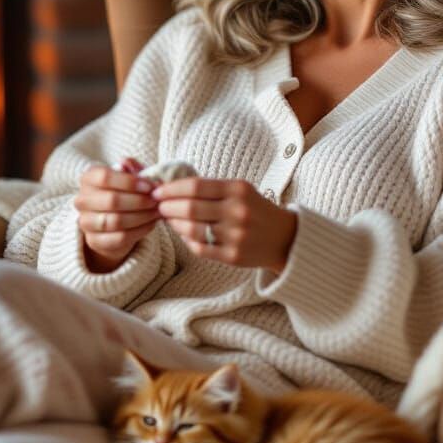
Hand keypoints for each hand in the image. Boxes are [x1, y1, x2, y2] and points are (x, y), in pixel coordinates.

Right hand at [75, 157, 159, 271]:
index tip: (150, 186)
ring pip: (116, 221)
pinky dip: (140, 230)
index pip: (105, 177)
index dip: (130, 182)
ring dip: (142, 216)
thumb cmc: (124, 193)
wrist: (115, 222)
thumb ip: (131, 168)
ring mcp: (86, 222)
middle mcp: (82, 200)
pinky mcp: (94, 241)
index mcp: (88, 179)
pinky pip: (120, 238)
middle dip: (139, 201)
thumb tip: (128, 164)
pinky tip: (151, 224)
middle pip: (111, 200)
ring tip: (156, 212)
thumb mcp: (130, 177)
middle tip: (156, 201)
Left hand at [152, 177, 297, 273]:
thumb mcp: (240, 190)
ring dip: (174, 224)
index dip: (171, 189)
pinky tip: (183, 233)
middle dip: (167, 207)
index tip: (157, 191)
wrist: (285, 238)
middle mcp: (237, 212)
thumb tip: (172, 187)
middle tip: (158, 206)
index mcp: (238, 190)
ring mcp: (236, 236)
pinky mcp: (233, 256)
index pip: (195, 187)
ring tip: (168, 219)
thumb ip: (211, 188)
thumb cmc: (255, 209)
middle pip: (190, 208)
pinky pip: (199, 248)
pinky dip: (186, 239)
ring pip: (191, 230)